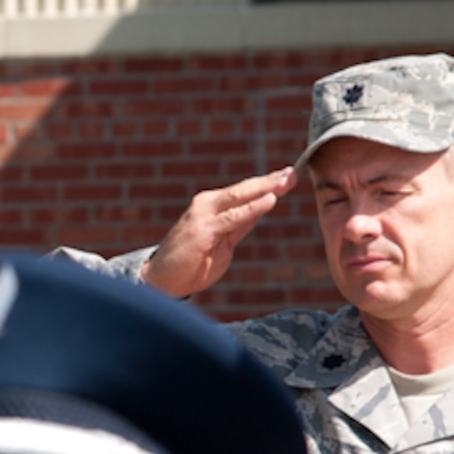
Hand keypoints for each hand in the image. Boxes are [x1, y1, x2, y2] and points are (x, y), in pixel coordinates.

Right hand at [142, 169, 295, 297]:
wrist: (161, 280)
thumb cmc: (190, 264)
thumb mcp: (222, 244)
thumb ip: (238, 227)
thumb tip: (260, 211)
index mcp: (212, 206)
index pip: (244, 191)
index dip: (267, 183)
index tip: (289, 175)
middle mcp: (207, 205)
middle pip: (244, 189)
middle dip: (270, 181)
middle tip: (292, 173)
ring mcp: (204, 215)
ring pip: (240, 197)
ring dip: (265, 188)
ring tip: (286, 181)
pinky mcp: (203, 230)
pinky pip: (233, 217)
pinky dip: (253, 208)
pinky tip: (269, 200)